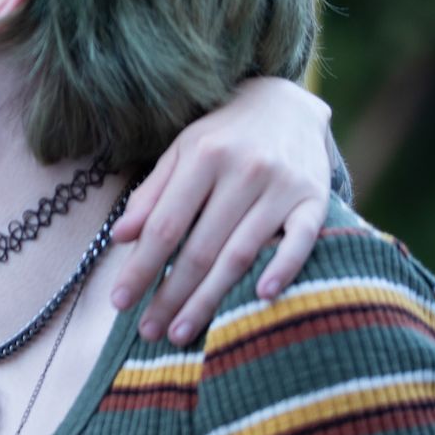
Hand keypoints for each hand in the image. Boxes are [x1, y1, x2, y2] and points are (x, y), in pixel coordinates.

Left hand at [108, 77, 332, 343]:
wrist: (286, 102)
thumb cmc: (222, 135)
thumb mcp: (180, 151)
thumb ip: (151, 193)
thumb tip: (119, 237)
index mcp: (203, 157)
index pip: (165, 226)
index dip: (140, 267)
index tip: (119, 301)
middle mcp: (244, 171)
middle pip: (201, 247)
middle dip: (171, 294)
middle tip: (149, 331)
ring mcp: (282, 186)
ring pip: (241, 252)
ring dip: (210, 298)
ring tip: (182, 332)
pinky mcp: (315, 198)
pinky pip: (302, 240)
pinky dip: (282, 268)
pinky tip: (261, 298)